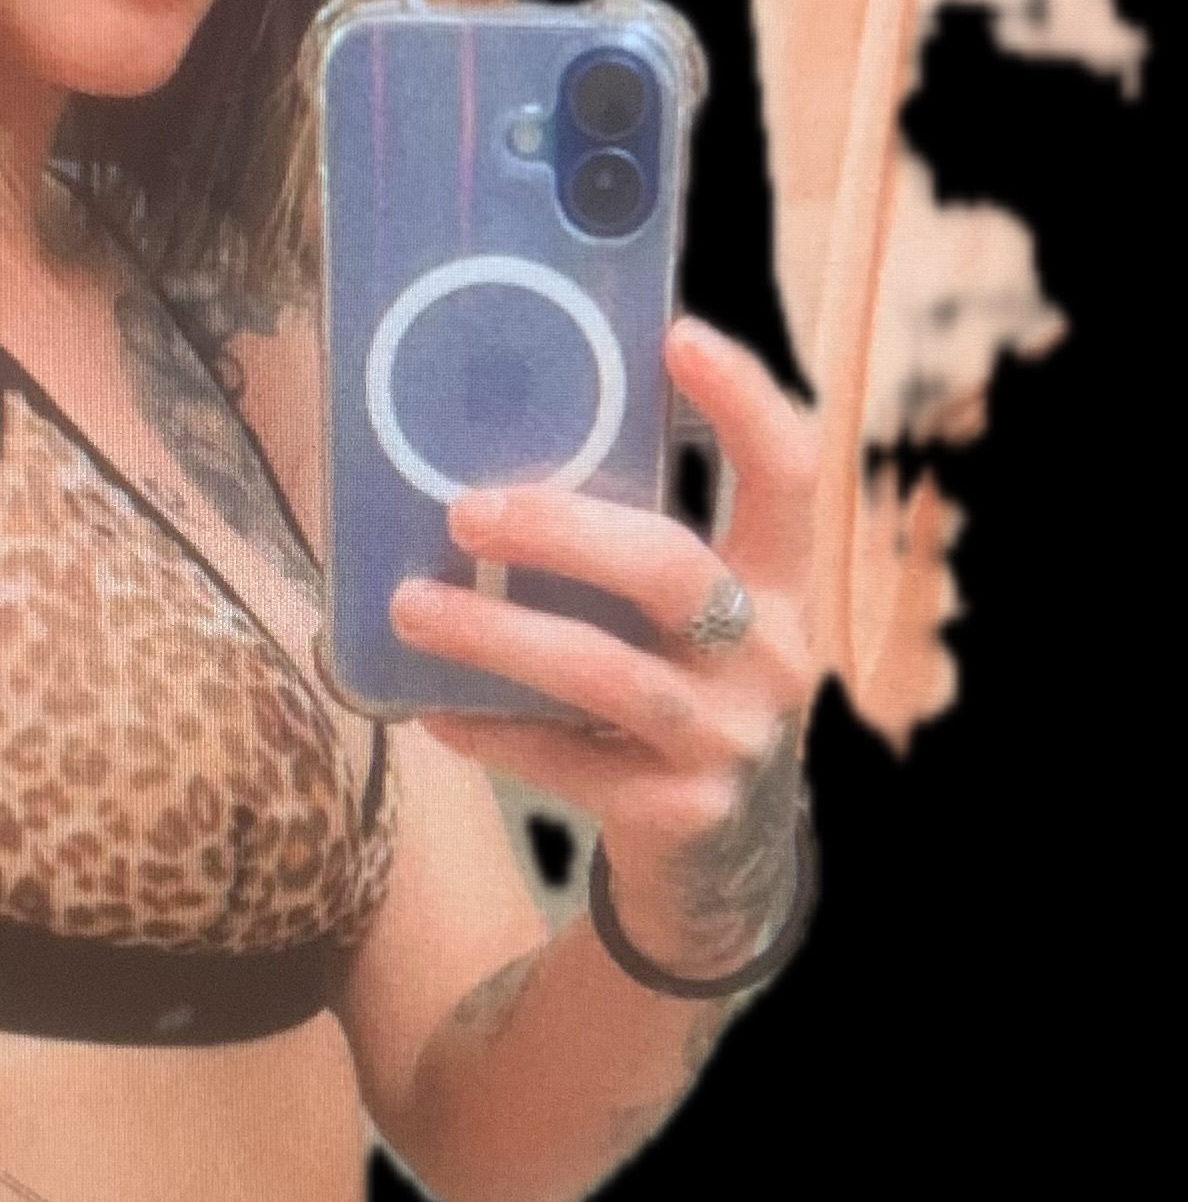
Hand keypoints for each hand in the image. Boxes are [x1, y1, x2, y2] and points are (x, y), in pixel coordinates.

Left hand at [391, 317, 819, 976]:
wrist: (719, 867)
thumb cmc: (681, 702)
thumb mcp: (690, 628)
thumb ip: (632, 558)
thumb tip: (496, 463)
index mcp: (779, 585)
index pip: (791, 474)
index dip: (744, 402)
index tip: (679, 335)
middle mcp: (770, 654)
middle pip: (672, 568)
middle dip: (561, 531)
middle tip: (464, 509)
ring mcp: (731, 739)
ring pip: (603, 672)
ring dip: (496, 635)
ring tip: (410, 607)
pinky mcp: (679, 811)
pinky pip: (569, 760)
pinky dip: (494, 730)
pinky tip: (433, 711)